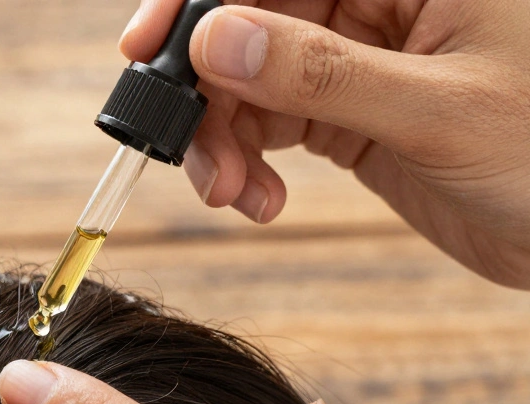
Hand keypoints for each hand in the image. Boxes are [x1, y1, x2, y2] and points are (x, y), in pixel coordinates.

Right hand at [122, 0, 529, 287]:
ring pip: (247, 77)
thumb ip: (322, 73)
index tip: (149, 44)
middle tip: (191, 152)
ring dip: (219, 137)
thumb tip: (216, 41)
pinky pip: (267, 122)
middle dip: (205, 89)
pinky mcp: (349, 111)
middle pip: (248, 21)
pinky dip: (244, 161)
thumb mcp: (441, 113)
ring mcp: (359, 57)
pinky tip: (257, 198)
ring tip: (231, 192)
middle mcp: (380, 1)